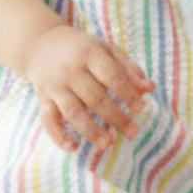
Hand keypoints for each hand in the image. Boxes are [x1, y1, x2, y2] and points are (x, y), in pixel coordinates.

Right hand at [24, 26, 156, 152]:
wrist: (42, 45)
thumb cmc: (83, 50)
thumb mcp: (106, 50)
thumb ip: (129, 69)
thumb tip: (150, 88)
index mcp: (90, 54)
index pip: (111, 75)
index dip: (127, 93)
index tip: (141, 108)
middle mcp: (71, 70)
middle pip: (95, 97)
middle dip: (115, 117)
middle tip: (133, 132)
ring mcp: (55, 86)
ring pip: (73, 112)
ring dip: (91, 130)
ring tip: (108, 144)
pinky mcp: (43, 99)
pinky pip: (48, 120)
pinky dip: (58, 136)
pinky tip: (73, 147)